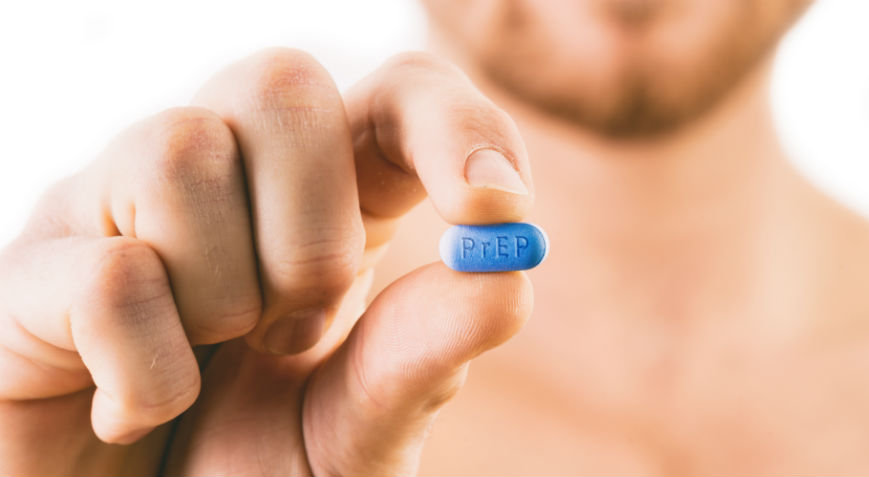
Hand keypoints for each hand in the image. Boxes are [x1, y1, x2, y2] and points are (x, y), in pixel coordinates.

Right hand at [0, 49, 534, 474]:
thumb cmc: (255, 471)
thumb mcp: (361, 423)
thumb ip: (426, 355)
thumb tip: (508, 272)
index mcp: (323, 199)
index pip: (398, 93)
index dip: (452, 127)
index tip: (496, 207)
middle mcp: (221, 176)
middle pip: (281, 82)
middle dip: (313, 232)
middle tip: (296, 330)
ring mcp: (118, 208)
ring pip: (180, 149)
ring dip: (226, 295)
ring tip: (215, 362)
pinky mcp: (35, 271)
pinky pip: (111, 275)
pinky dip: (152, 372)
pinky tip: (136, 410)